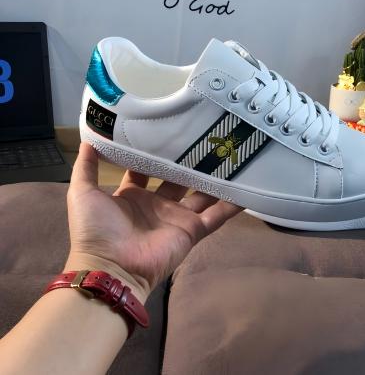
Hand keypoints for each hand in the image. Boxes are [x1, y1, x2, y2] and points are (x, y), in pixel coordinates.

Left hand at [65, 143, 240, 302]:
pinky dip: (231, 206)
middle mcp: (157, 204)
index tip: (167, 132)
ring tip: (229, 156)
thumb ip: (86, 167)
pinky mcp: (192, 230)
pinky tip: (245, 190)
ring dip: (213, 179)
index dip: (155, 153)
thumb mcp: (83, 193)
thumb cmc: (96, 230)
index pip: (146, 169)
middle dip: (188, 163)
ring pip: (200, 194)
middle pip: (177, 179)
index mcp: (132, 196)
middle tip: (204, 139)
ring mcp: (176, 217)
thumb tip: (89, 137)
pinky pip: (216, 217)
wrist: (111, 268)